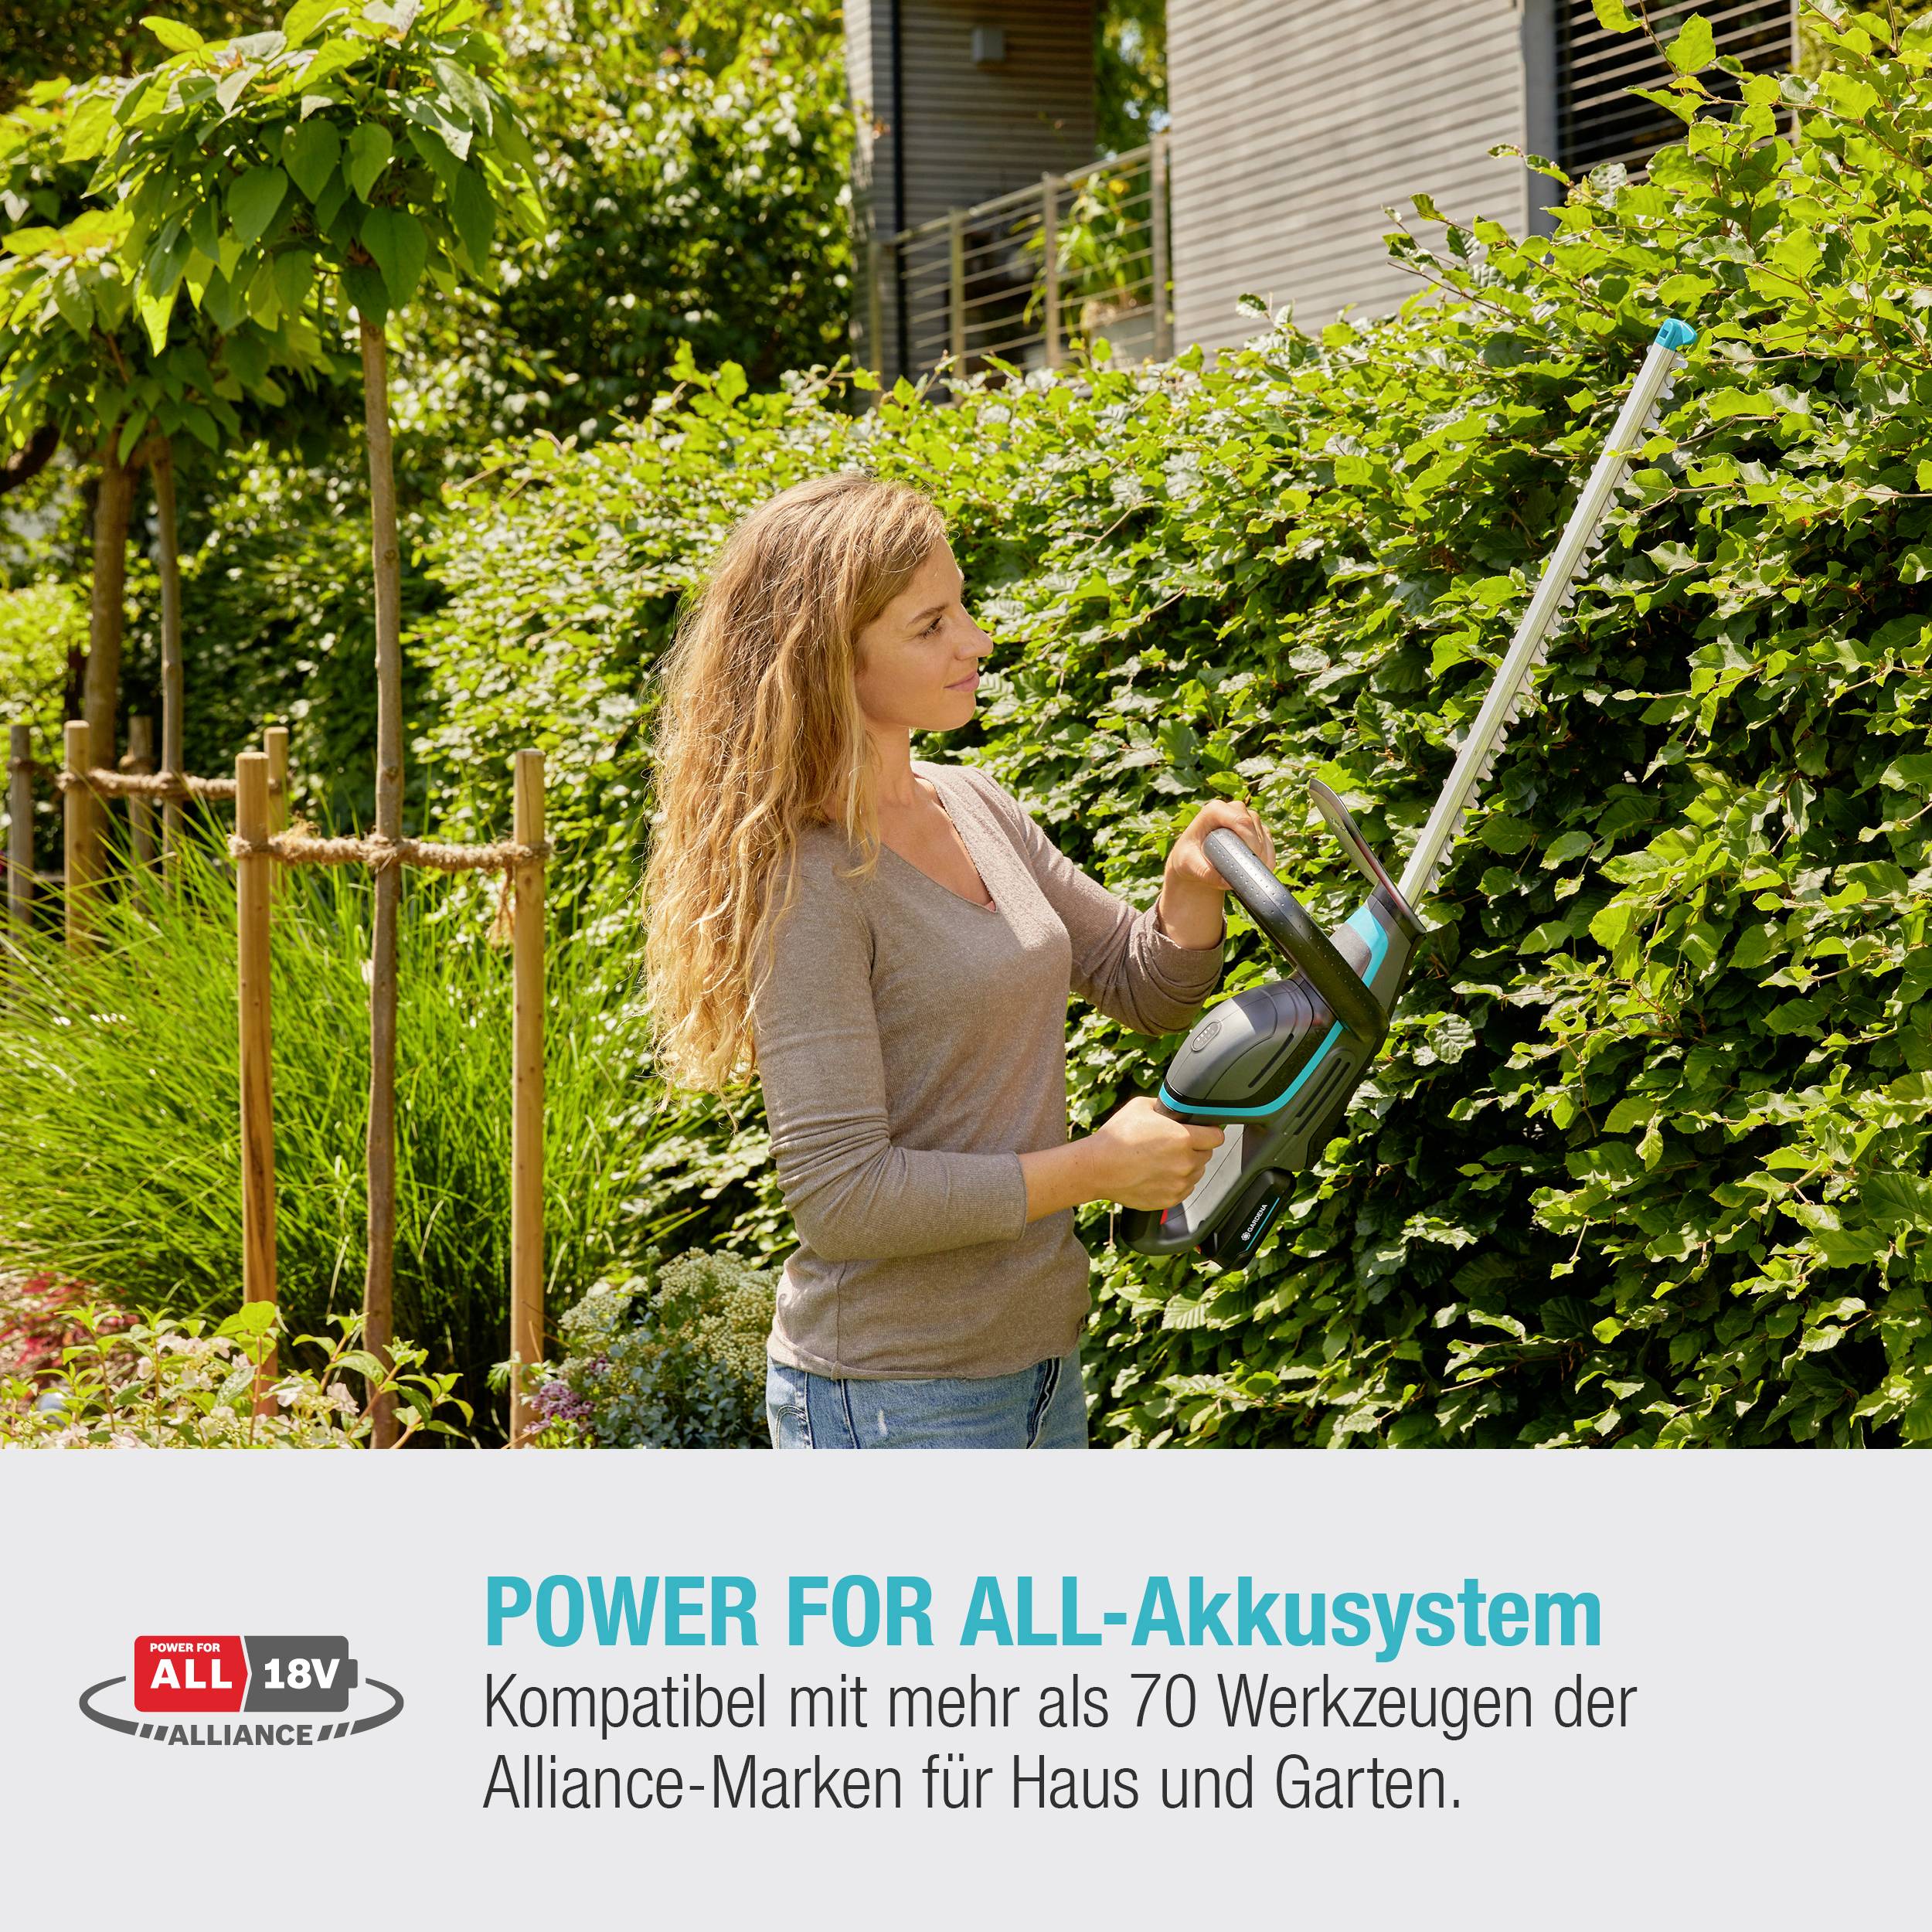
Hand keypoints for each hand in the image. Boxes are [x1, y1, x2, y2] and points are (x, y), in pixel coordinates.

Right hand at [1088, 1095, 1224, 1210]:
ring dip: (1187, 1166)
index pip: (1217, 1136)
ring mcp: (1179, 1184)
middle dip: (1195, 1148)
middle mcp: (1185, 1163)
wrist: (1097, 1168)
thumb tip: (1176, 1107)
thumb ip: (1165, 1106)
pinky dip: (1177, 1182)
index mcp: (1183, 1138)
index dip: (1210, 1131)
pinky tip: (1158, 1173)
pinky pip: (1185, 1189)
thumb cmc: (1117, 1137)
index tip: (1204, 1131)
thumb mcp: (1140, 1107)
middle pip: (1207, 1155)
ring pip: (1197, 1173)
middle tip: (1175, 1144)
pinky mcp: (1170, 1200)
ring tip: (1163, 1160)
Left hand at [1157, 798, 1275, 948]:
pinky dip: (1268, 856)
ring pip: (1263, 833)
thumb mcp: (1189, 865)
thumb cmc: (1187, 858)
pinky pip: (1268, 841)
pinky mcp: (1254, 829)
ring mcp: (1245, 817)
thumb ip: (1204, 872)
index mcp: (1214, 810)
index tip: (1249, 860)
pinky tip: (1263, 869)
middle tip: (1252, 871)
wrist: (1194, 861)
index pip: (1240, 820)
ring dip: (1263, 853)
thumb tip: (1226, 881)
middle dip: (1257, 849)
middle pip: (1254, 825)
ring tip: (1254, 873)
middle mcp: (1232, 809)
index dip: (1250, 839)